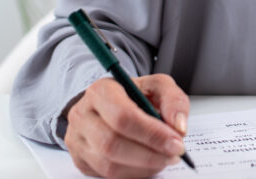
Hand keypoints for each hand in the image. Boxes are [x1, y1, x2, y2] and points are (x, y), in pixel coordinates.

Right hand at [63, 74, 189, 177]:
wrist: (109, 105)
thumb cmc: (133, 95)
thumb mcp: (157, 86)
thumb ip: (173, 100)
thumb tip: (178, 127)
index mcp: (101, 91)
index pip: (123, 117)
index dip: (152, 133)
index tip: (176, 141)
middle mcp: (83, 115)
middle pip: (112, 144)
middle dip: (149, 154)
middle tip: (174, 154)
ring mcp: (77, 139)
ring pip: (109, 165)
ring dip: (143, 167)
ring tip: (163, 159)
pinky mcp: (80, 159)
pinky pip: (106, 175)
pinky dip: (133, 174)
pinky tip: (147, 164)